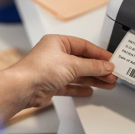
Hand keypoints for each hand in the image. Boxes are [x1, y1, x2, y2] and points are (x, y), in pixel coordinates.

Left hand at [0, 35, 116, 124]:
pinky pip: (70, 85)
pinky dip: (80, 88)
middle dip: (98, 69)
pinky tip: (90, 90)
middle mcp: (55, 55)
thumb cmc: (38, 70)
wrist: (22, 88)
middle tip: (112, 74)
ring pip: (78, 74)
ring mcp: (53, 71)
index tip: (111, 60)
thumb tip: (105, 65)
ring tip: (107, 83)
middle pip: (83, 61)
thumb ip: (92, 66)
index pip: (84, 46)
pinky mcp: (51, 85)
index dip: (99, 54)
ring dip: (93, 79)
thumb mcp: (72, 64)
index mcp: (58, 42)